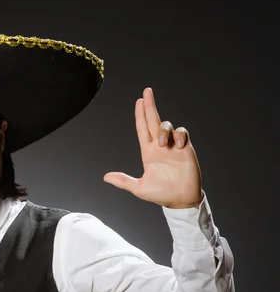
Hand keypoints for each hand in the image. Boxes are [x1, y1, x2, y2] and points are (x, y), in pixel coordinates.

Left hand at [103, 88, 202, 208]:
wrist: (180, 200)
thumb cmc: (161, 194)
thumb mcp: (139, 188)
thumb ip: (123, 181)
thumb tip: (105, 177)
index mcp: (148, 152)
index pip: (142, 129)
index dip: (140, 115)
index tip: (138, 101)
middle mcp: (160, 146)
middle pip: (153, 120)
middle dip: (150, 105)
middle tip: (146, 91)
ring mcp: (173, 146)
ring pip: (167, 126)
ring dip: (163, 129)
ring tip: (162, 143)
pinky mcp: (186, 149)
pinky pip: (183, 133)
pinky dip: (180, 135)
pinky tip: (178, 145)